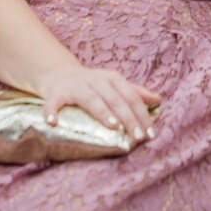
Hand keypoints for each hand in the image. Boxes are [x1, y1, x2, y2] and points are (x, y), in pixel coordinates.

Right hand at [37, 65, 162, 144]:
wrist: (60, 75)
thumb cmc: (93, 85)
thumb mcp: (115, 85)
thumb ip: (135, 92)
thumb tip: (159, 100)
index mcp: (112, 78)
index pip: (131, 96)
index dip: (141, 114)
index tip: (149, 133)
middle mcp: (95, 80)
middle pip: (115, 99)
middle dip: (128, 118)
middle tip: (137, 136)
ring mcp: (75, 86)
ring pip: (90, 99)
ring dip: (102, 112)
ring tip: (113, 126)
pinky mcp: (56, 93)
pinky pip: (53, 102)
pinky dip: (51, 111)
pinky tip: (53, 123)